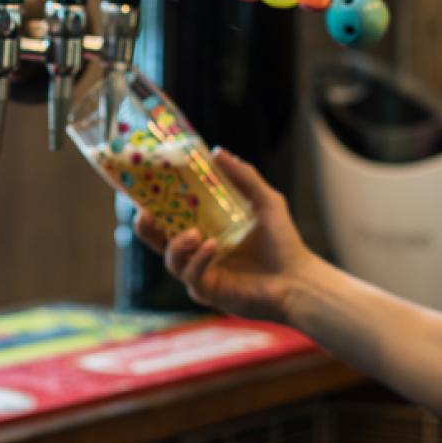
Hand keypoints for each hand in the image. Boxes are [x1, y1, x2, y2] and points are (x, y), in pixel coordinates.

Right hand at [131, 147, 317, 322]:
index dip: (155, 204)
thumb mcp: (265, 200)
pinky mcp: (207, 291)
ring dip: (177, 245)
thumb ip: (243, 176)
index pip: (172, 215)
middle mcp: (199, 251)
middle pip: (159, 240)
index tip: (144, 188)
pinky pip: (191, 275)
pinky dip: (198, 259)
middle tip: (144, 214)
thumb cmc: (282, 242)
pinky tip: (211, 247)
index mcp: (206, 228)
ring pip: (172, 260)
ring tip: (193, 234)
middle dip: (146, 228)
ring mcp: (201, 272)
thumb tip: (217, 151)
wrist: (297, 279)